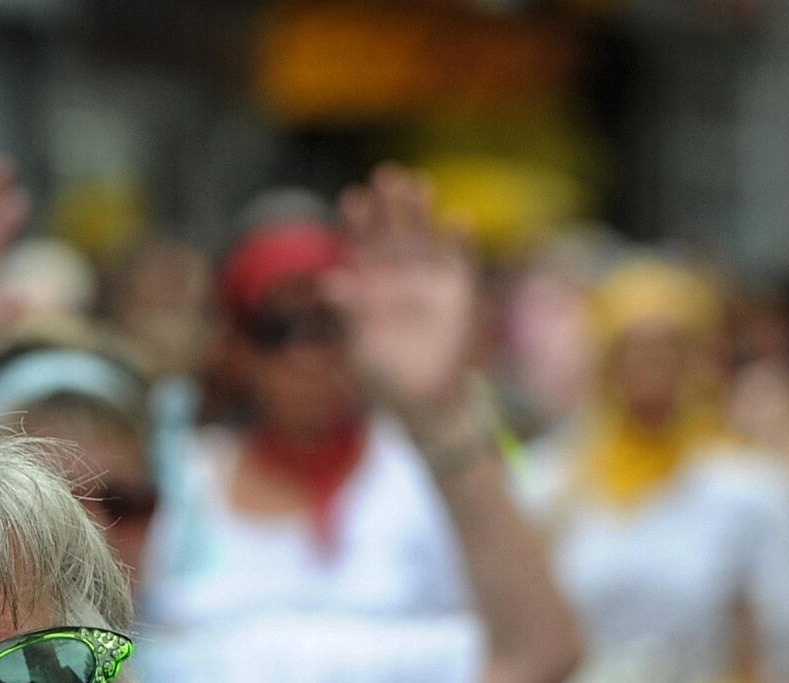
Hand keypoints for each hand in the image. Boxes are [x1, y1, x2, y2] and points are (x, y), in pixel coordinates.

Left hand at [324, 165, 479, 432]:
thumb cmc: (383, 377)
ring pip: (424, 238)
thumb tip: (329, 284)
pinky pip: (459, 261)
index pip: (360, 247)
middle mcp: (397, 275)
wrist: (423, 401)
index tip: (352, 198)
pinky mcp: (457, 291)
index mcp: (368, 287)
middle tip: (385, 175)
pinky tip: (458, 220)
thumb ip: (349, 315)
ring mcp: (428, 280)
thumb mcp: (358, 348)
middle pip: (392, 233)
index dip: (356, 222)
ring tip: (419, 185)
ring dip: (422, 213)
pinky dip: (459, 242)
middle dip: (389, 206)